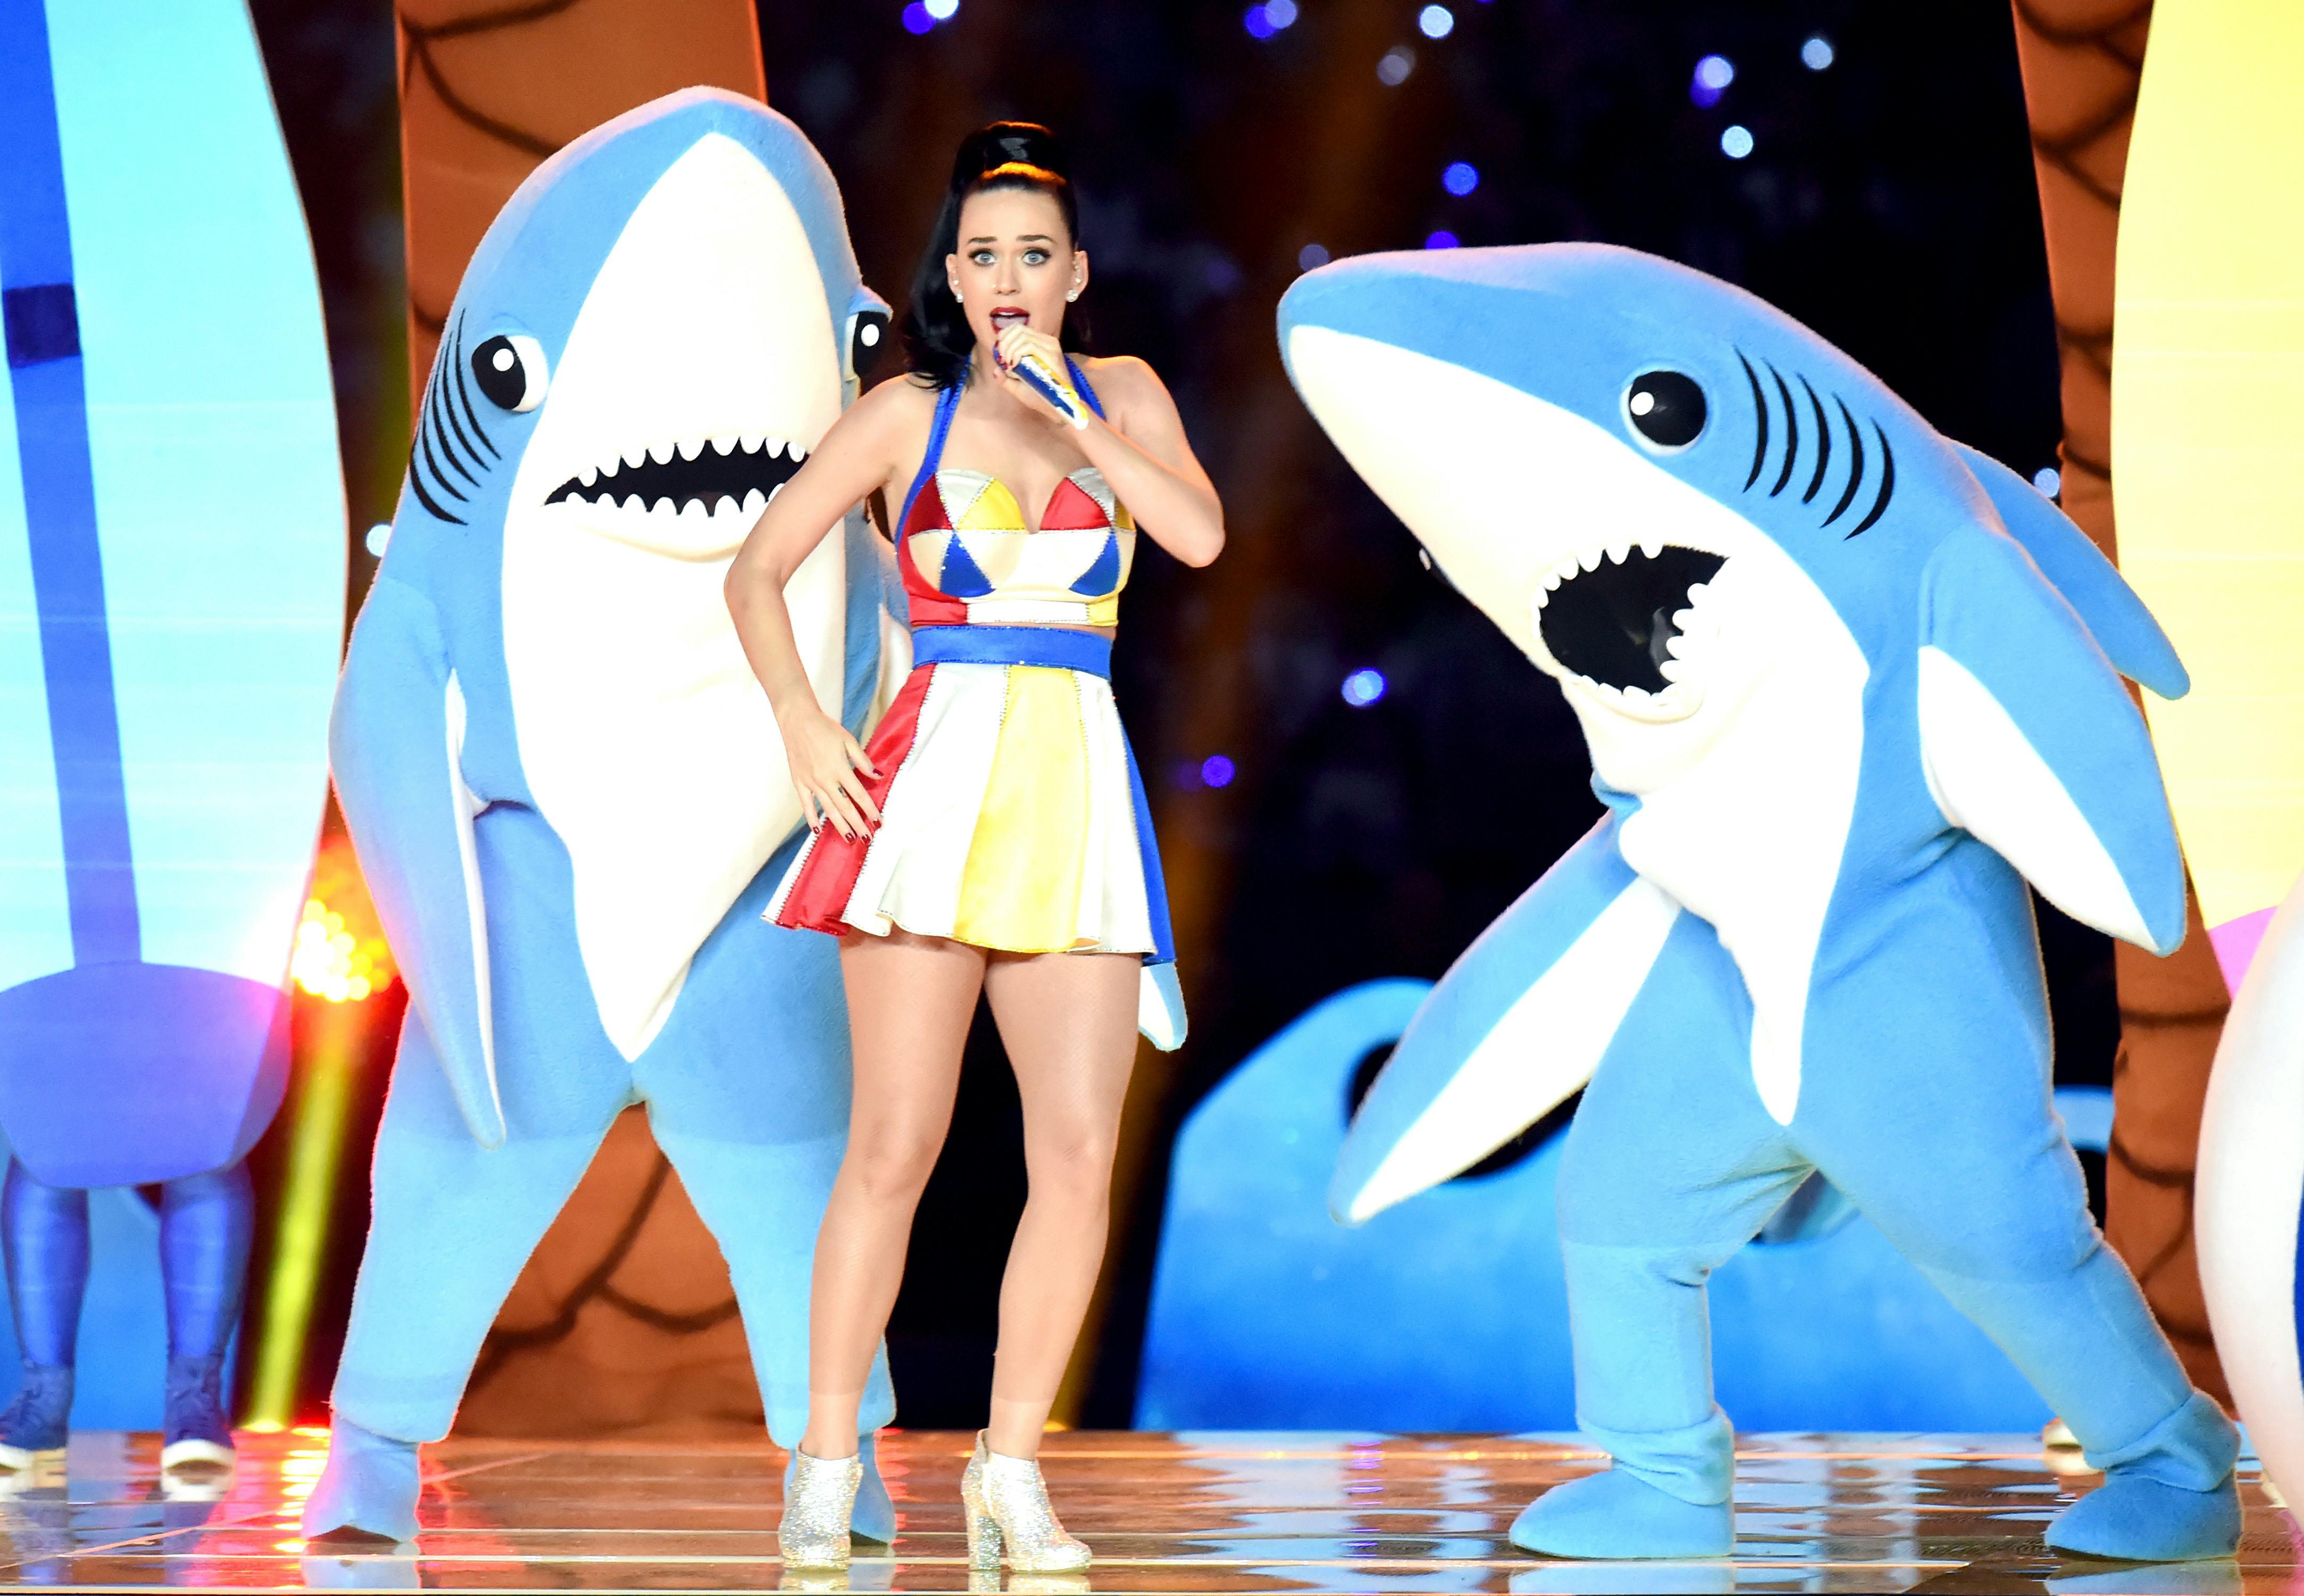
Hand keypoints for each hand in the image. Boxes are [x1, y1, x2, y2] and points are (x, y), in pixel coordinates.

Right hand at [779, 704, 880, 839]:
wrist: (798, 720)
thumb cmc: (825, 728)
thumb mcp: (849, 741)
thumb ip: (863, 761)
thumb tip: (878, 776)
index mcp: (840, 769)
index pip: (859, 795)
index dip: (870, 810)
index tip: (878, 822)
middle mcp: (825, 779)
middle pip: (845, 807)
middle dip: (858, 824)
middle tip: (867, 839)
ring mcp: (811, 783)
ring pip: (828, 810)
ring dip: (840, 826)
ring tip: (850, 839)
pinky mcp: (799, 782)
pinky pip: (806, 805)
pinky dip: (811, 818)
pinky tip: (818, 830)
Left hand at [995, 324, 1081, 426]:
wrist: (1058, 407)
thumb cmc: (1041, 398)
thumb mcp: (1019, 388)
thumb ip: (1006, 380)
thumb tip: (995, 370)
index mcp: (1039, 344)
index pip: (1018, 328)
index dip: (1004, 336)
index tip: (998, 352)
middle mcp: (1046, 341)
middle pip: (1018, 329)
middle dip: (1004, 343)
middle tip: (1001, 360)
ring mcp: (1050, 346)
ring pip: (1022, 336)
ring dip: (1009, 350)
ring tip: (1008, 366)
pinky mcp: (1052, 353)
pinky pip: (1029, 345)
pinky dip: (1017, 354)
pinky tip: (1014, 366)